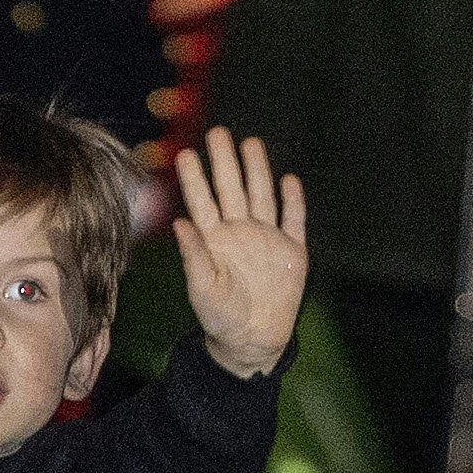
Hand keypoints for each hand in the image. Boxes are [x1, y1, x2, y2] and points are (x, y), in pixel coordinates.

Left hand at [168, 131, 309, 375]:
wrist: (253, 340)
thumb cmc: (220, 316)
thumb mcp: (202, 289)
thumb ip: (193, 256)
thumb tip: (179, 223)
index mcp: (215, 240)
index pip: (203, 201)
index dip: (195, 178)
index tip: (186, 153)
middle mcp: (240, 233)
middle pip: (233, 189)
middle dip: (226, 161)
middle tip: (218, 132)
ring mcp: (267, 239)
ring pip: (262, 196)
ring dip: (258, 171)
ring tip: (251, 143)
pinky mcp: (292, 252)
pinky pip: (294, 221)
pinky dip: (294, 202)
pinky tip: (290, 180)